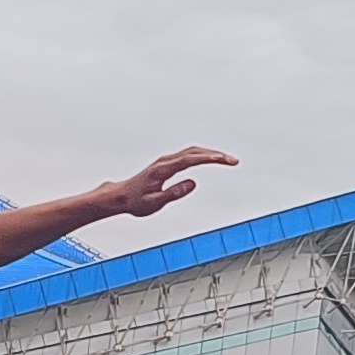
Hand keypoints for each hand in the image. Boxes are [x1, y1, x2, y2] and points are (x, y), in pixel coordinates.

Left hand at [94, 146, 234, 219]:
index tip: (225, 160)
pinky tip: (212, 159)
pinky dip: (202, 155)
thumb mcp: (154, 203)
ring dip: (211, 154)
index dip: (209, 159)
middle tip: (233, 161)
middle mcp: (165, 161)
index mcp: (163, 169)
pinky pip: (188, 155)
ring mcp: (166, 161)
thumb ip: (173, 193)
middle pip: (194, 152)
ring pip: (192, 151)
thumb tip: (193, 183)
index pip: (190, 160)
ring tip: (228, 160)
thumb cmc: (135, 201)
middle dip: (215, 155)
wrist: (121, 196)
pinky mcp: (167, 163)